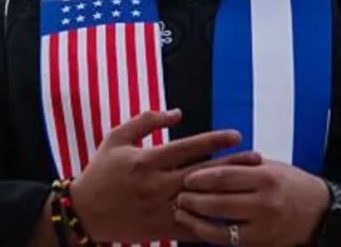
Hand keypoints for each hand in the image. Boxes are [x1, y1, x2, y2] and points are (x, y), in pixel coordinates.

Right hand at [69, 109, 260, 242]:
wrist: (84, 212)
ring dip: (227, 192)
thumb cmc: (100, 171)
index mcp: (146, 161)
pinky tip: (230, 214)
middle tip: (256, 157)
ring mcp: (158, 209)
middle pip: (201, 174)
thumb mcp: (117, 137)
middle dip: (231, 165)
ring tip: (250, 184)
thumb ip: (146, 120)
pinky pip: (190, 225)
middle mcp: (154, 185)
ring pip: (199, 200)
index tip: (236, 135)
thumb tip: (177, 112)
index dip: (214, 140)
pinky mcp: (159, 228)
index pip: (187, 148)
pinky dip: (211, 220)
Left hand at [173, 160, 329, 246]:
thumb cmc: (291, 183)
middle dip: (193, 200)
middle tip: (179, 196)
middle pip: (217, 203)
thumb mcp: (270, 166)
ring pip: (219, 229)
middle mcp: (265, 204)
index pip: (223, 177)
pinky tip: (198, 229)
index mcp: (265, 178)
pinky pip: (228, 243)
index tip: (187, 178)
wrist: (320, 212)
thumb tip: (205, 163)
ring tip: (181, 213)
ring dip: (195, 222)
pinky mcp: (262, 245)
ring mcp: (263, 229)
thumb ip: (240, 165)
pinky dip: (210, 236)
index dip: (200, 178)